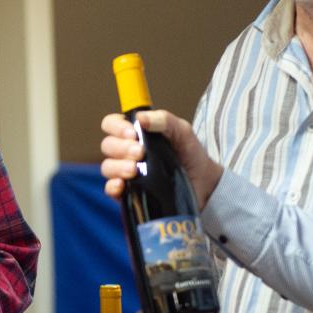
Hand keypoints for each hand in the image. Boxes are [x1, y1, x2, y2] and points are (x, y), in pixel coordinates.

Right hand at [100, 108, 222, 205]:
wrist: (204, 184)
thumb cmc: (190, 154)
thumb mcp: (182, 131)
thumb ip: (164, 120)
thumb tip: (140, 119)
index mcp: (135, 134)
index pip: (112, 124)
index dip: (116, 126)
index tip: (132, 133)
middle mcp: (126, 152)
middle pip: (107, 145)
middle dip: (121, 148)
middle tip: (140, 153)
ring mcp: (126, 173)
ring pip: (107, 167)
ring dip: (117, 166)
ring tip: (135, 170)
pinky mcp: (129, 194)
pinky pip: (110, 190)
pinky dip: (113, 186)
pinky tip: (123, 185)